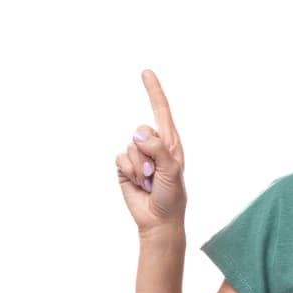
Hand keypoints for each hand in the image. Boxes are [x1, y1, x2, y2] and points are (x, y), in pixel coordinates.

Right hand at [116, 69, 187, 232]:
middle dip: (147, 153)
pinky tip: (137, 183)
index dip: (153, 91)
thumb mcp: (172, 171)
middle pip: (141, 130)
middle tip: (156, 174)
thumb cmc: (171, 196)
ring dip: (139, 167)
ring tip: (149, 181)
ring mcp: (138, 155)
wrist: (157, 220)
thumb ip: (158, 149)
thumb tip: (139, 133)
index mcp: (170, 142)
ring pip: (129, 146)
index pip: (161, 111)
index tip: (146, 72)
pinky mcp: (124, 166)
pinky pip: (119, 158)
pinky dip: (128, 172)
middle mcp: (153, 145)